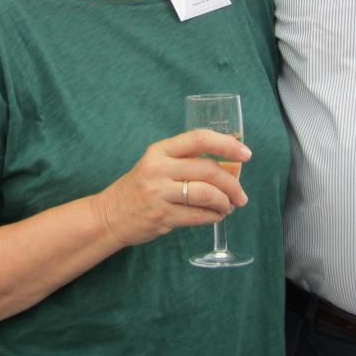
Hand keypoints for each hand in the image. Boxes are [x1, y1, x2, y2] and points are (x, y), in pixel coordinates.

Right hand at [91, 129, 250, 249]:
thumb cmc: (139, 188)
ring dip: (225, 202)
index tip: (246, 154)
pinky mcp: (162, 216)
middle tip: (242, 195)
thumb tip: (228, 165)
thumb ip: (184, 161)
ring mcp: (159, 193)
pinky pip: (198, 215)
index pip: (199, 139)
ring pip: (207, 194)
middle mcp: (159, 168)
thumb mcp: (156, 165)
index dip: (227, 144)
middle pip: (209, 169)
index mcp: (160, 150)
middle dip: (233, 184)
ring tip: (229, 207)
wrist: (109, 215)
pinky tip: (216, 216)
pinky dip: (214, 216)